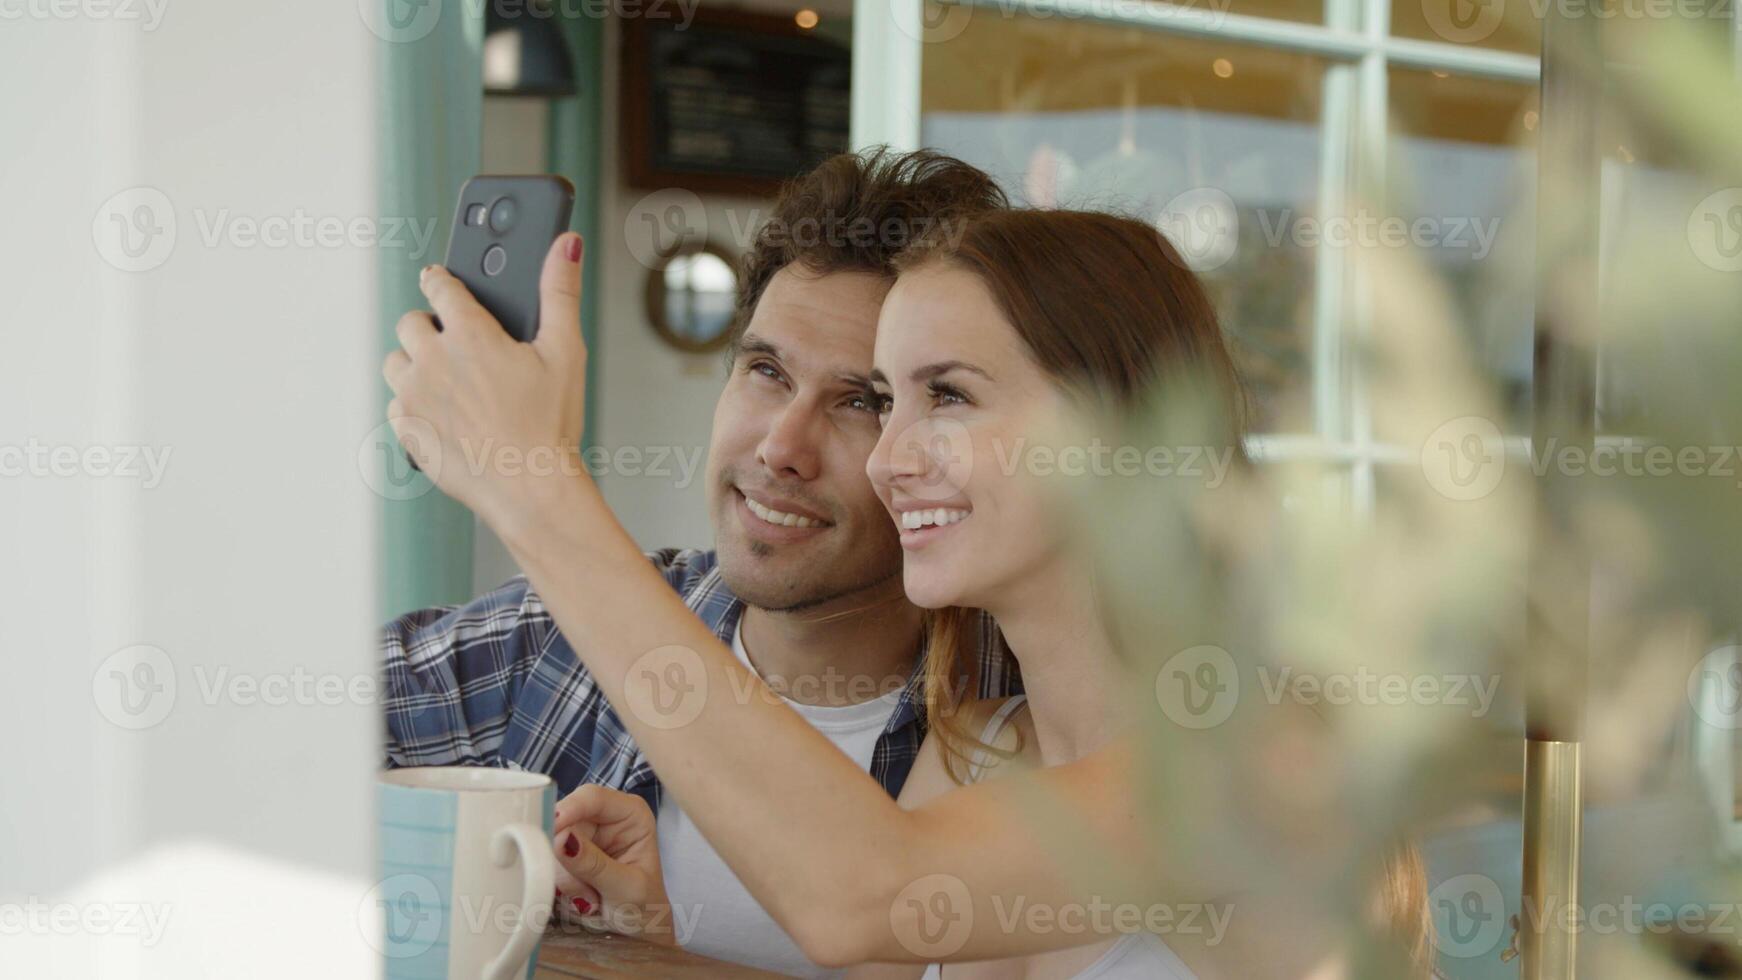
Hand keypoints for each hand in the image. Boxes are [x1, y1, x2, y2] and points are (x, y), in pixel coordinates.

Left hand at [381, 233, 588, 529]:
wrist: (530, 489)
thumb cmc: (551, 424)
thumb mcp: (565, 351)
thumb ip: (560, 291)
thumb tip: (565, 243)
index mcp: (469, 334)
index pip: (439, 285)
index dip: (442, 280)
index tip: (442, 281)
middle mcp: (432, 360)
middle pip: (410, 322)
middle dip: (429, 327)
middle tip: (458, 345)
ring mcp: (414, 396)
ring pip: (395, 362)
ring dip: (415, 364)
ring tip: (449, 380)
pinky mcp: (406, 430)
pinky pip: (396, 404)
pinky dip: (414, 404)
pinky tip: (445, 414)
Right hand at [551, 784, 679, 945]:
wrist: (636, 929)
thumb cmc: (644, 905)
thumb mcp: (626, 888)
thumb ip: (595, 865)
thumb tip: (562, 840)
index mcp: (630, 814)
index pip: (593, 797)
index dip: (569, 808)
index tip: (553, 828)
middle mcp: (604, 819)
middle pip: (565, 822)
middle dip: (568, 861)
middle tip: (585, 890)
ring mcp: (583, 837)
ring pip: (552, 847)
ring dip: (566, 879)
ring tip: (592, 899)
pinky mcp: (566, 856)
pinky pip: (547, 865)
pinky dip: (560, 886)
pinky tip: (583, 899)